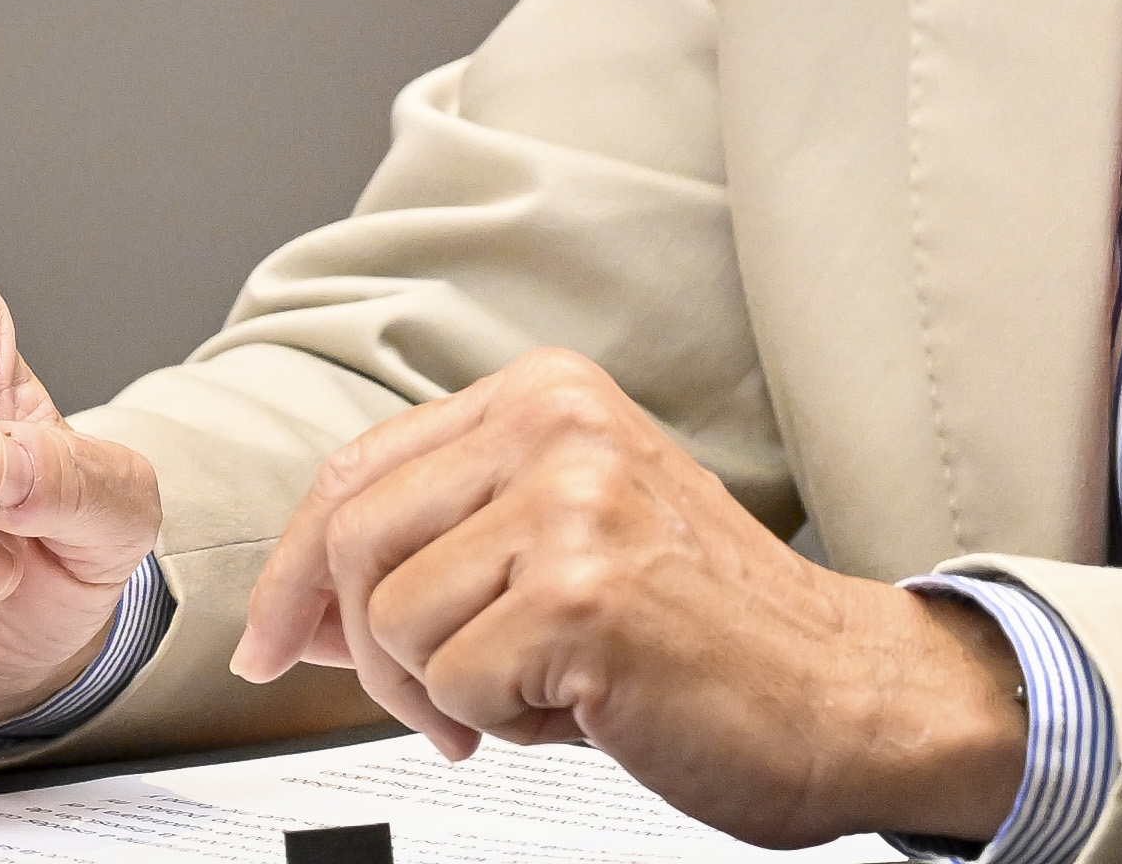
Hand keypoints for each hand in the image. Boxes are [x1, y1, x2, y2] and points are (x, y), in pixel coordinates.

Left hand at [232, 350, 1025, 847]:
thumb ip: (444, 542)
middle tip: (437, 706)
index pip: (356, 469)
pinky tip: (581, 710)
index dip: (296, 569)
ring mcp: (573, 504)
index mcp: (549, 395)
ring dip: (444, 693)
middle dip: (363, 651)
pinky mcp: (583, 598)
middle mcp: (558, 426)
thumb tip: (297, 606)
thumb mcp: (571, 538)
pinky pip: (454, 687)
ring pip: (393, 620)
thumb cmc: (713, 630)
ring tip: (542, 693)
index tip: (273, 639)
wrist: (849, 693)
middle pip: (350, 539)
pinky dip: (500, 725)